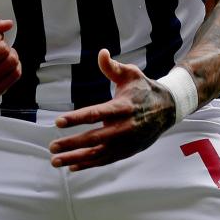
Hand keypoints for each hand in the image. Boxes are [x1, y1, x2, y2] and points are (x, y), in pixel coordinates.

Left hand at [49, 49, 174, 170]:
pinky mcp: (127, 151)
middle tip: (52, 146)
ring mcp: (125, 142)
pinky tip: (72, 166)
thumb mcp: (131, 74)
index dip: (76, 118)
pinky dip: (88, 164)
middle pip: (94, 138)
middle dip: (71, 144)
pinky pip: (105, 161)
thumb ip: (113, 67)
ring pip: (97, 154)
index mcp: (122, 107)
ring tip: (56, 160)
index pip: (96, 114)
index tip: (58, 122)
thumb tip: (101, 53)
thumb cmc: (144, 89)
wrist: (167, 109)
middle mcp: (124, 127)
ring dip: (75, 158)